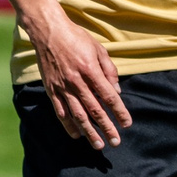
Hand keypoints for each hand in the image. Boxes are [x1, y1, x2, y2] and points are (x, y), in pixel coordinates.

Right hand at [27, 9, 132, 146]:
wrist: (48, 32)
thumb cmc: (76, 38)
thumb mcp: (99, 49)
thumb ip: (109, 70)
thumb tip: (117, 92)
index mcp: (91, 70)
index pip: (109, 96)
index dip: (119, 111)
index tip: (127, 123)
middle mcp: (77, 81)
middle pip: (95, 110)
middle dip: (107, 127)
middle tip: (116, 142)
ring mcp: (62, 87)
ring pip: (78, 115)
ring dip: (89, 132)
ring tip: (98, 144)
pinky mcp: (51, 90)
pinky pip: (61, 112)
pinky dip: (69, 125)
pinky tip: (77, 135)